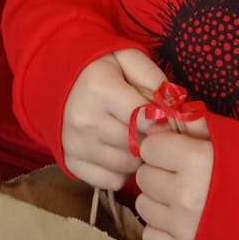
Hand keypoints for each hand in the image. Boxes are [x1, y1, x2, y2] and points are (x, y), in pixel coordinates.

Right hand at [61, 47, 167, 188]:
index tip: (162, 118)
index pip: (146, 119)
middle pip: (138, 145)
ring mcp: (75, 144)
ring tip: (131, 136)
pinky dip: (120, 171)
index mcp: (100, 88)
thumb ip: (157, 82)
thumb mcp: (131, 59)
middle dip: (149, 138)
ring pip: (127, 166)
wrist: (57, 75)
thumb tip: (180, 116)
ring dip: (137, 156)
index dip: (162, 121)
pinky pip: (111, 181)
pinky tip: (117, 150)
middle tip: (146, 125)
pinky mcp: (71, 163)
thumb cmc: (102, 67)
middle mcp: (84, 119)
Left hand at [135, 126, 213, 239]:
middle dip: (159, 172)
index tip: (178, 151)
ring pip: (144, 206)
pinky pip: (150, 236)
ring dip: (159, 200)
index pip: (149, 148)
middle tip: (182, 174)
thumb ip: (188, 126)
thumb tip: (152, 125)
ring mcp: (183, 229)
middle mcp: (184, 196)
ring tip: (184, 197)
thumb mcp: (227, 135)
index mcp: (195, 161)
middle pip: (144, 177)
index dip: (163, 147)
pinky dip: (162, 227)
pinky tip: (182, 220)